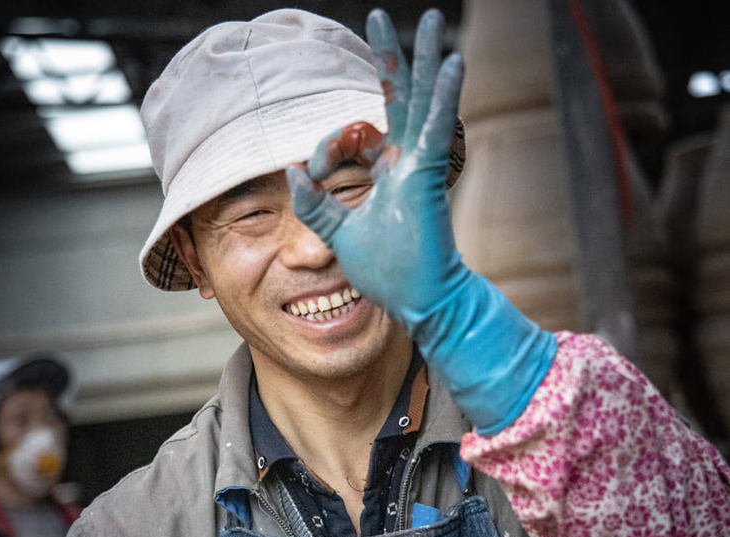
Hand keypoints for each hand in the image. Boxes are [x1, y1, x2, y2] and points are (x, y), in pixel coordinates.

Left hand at [287, 8, 556, 434]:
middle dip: (391, 60)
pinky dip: (444, 100)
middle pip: (398, 101)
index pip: (351, 138)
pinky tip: (452, 63)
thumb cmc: (387, 272)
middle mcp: (404, 163)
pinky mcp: (429, 180)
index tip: (309, 173)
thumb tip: (291, 172)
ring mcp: (419, 168)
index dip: (324, 149)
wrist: (418, 301)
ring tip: (435, 21)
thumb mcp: (340, 236)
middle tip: (380, 17)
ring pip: (421, 104)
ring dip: (425, 62)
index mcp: (385, 174)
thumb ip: (316, 206)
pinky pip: (436, 132)